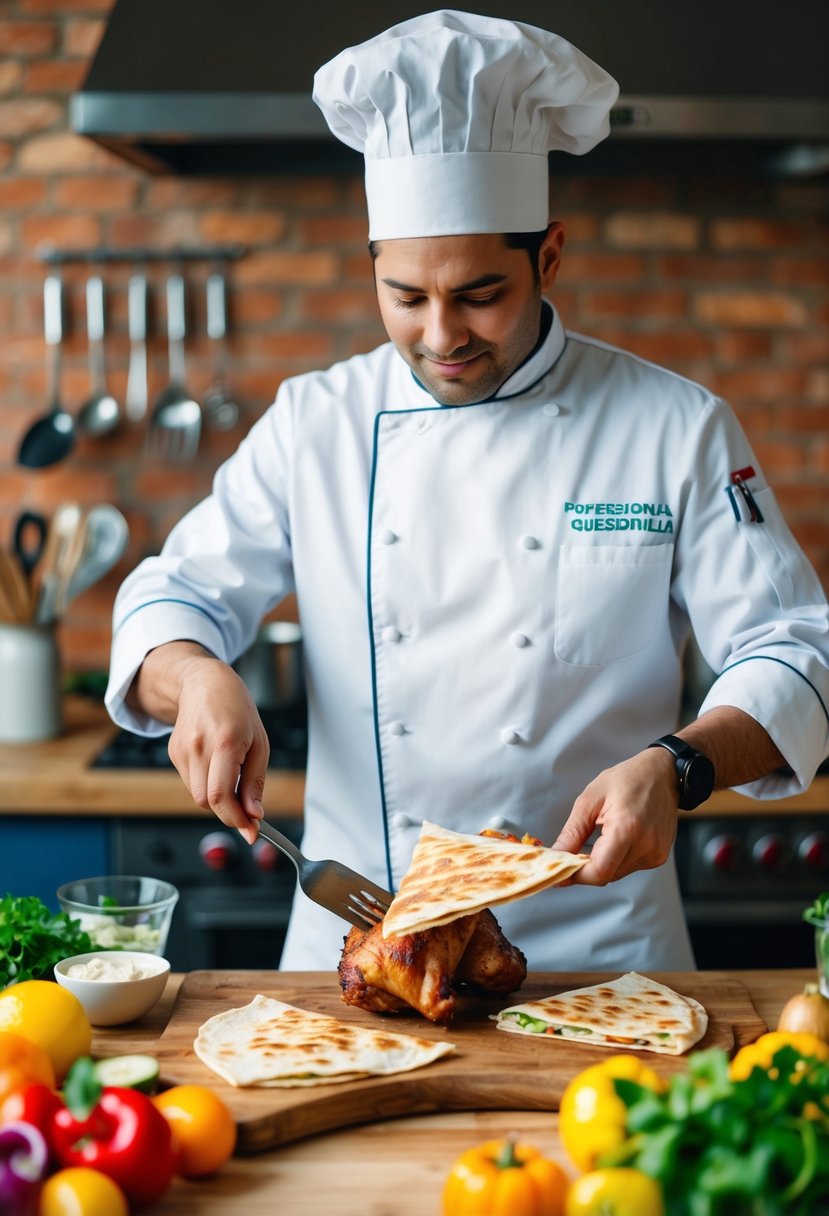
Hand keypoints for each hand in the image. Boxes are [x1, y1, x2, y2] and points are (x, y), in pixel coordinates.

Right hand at [165, 653, 268, 844]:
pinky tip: (215, 764)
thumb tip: (254, 815)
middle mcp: (198, 747)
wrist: (203, 683)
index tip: (251, 831)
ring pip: (197, 795)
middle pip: (206, 801)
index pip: (220, 795)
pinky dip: (206, 784)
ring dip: (217, 797)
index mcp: (224, 742)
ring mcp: (181, 751)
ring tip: (232, 773)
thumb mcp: (260, 743)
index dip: (235, 819)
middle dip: (228, 811)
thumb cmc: (237, 709)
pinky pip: (191, 783)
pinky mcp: (173, 753)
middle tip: (247, 809)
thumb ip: (255, 782)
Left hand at [552, 748, 679, 884]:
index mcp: (627, 828)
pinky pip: (629, 867)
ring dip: (600, 864)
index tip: (559, 873)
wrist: (663, 774)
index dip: (576, 876)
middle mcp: (646, 845)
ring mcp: (656, 853)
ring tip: (595, 839)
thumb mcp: (591, 799)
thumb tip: (557, 855)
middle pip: (606, 875)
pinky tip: (614, 840)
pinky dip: (615, 860)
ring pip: (616, 874)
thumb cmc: (627, 779)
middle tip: (569, 855)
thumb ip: (573, 832)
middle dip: (584, 869)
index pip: (599, 870)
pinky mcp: (659, 856)